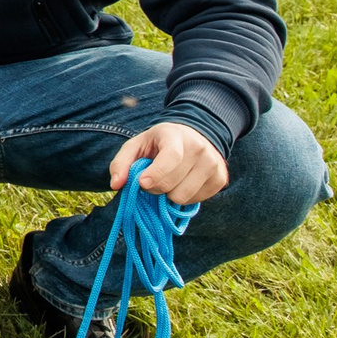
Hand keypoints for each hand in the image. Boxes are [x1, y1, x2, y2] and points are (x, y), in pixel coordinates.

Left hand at [107, 121, 230, 206]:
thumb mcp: (136, 145)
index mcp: (176, 136)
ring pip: (184, 197)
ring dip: (169, 195)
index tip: (142, 183)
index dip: (155, 175)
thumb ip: (121, 163)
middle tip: (151, 180)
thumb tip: (115, 185)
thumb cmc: (159, 143)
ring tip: (168, 181)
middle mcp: (200, 149)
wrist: (194, 136)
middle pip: (173, 184)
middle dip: (156, 187)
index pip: (170, 158)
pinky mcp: (221, 179)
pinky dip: (184, 197)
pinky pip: (196, 201)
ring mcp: (213, 164)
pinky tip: (182, 183)